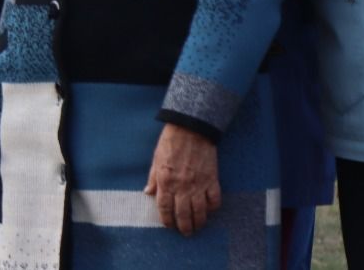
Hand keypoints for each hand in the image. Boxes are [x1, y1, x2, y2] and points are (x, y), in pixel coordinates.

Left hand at [144, 122, 220, 236]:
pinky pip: (214, 200)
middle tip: (186, 233)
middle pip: (183, 214)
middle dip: (184, 227)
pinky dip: (213, 208)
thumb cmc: (170, 143)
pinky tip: (210, 211)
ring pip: (200, 212)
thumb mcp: (156, 160)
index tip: (169, 226)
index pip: (165, 208)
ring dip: (199, 222)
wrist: (191, 130)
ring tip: (197, 227)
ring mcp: (198, 185)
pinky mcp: (212, 181)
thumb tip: (148, 193)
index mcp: (166, 182)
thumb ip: (153, 178)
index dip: (167, 220)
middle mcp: (182, 187)